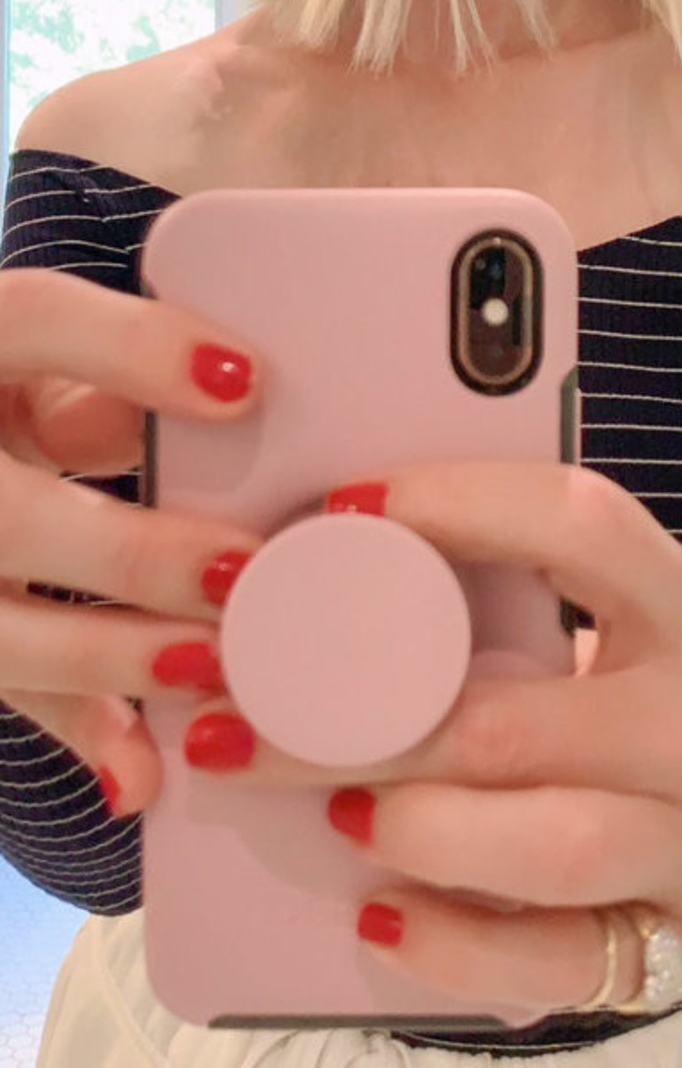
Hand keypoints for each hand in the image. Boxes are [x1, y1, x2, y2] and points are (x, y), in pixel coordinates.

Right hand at [0, 268, 265, 810]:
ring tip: (213, 669)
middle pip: (10, 516)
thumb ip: (121, 380)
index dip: (133, 351)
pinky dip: (76, 728)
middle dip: (132, 556)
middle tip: (246, 575)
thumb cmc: (10, 389)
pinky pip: (0, 683)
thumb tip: (237, 406)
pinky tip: (141, 772)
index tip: (246, 385)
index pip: (33, 320)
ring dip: (109, 656)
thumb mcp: (47, 362)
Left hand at [181, 459, 681, 1016]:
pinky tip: (375, 916)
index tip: (342, 509)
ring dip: (416, 826)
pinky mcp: (671, 951)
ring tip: (334, 805)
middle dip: (363, 716)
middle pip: (518, 719)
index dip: (458, 506)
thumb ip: (544, 579)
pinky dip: (450, 949)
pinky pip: (550, 968)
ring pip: (543, 849)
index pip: (581, 527)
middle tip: (256, 702)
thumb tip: (354, 539)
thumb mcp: (651, 612)